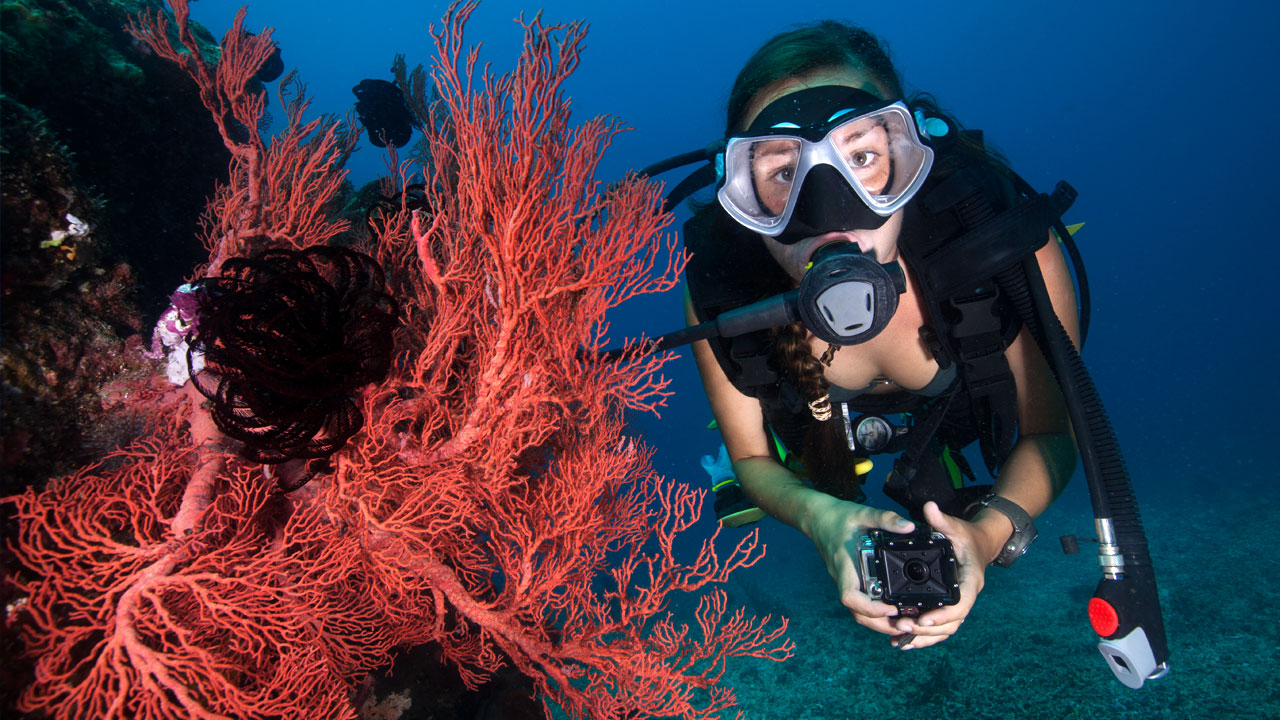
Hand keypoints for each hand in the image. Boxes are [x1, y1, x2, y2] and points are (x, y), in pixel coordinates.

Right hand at [806, 497, 916, 638]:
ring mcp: (845, 582)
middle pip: (857, 613)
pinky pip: (861, 603)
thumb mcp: (863, 513)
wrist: (816, 518)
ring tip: (904, 621)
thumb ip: (886, 519)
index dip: (870, 608)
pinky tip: (893, 610)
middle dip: (880, 624)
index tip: (891, 608)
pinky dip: (875, 612)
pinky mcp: (849, 581)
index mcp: (845, 565)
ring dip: (879, 622)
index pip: (851, 597)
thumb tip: (908, 526)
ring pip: (859, 612)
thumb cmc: (838, 517)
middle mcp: (844, 578)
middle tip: (907, 625)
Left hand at [888, 501, 994, 649]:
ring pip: (945, 631)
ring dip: (923, 638)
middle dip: (926, 630)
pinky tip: (904, 642)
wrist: (979, 545)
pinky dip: (924, 638)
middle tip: (902, 626)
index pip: (960, 604)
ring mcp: (959, 604)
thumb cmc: (967, 537)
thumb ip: (941, 520)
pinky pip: (940, 629)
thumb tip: (928, 507)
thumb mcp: (955, 527)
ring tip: (899, 639)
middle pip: (950, 624)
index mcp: (970, 581)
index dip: (942, 615)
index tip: (922, 619)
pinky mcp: (949, 608)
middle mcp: (966, 597)